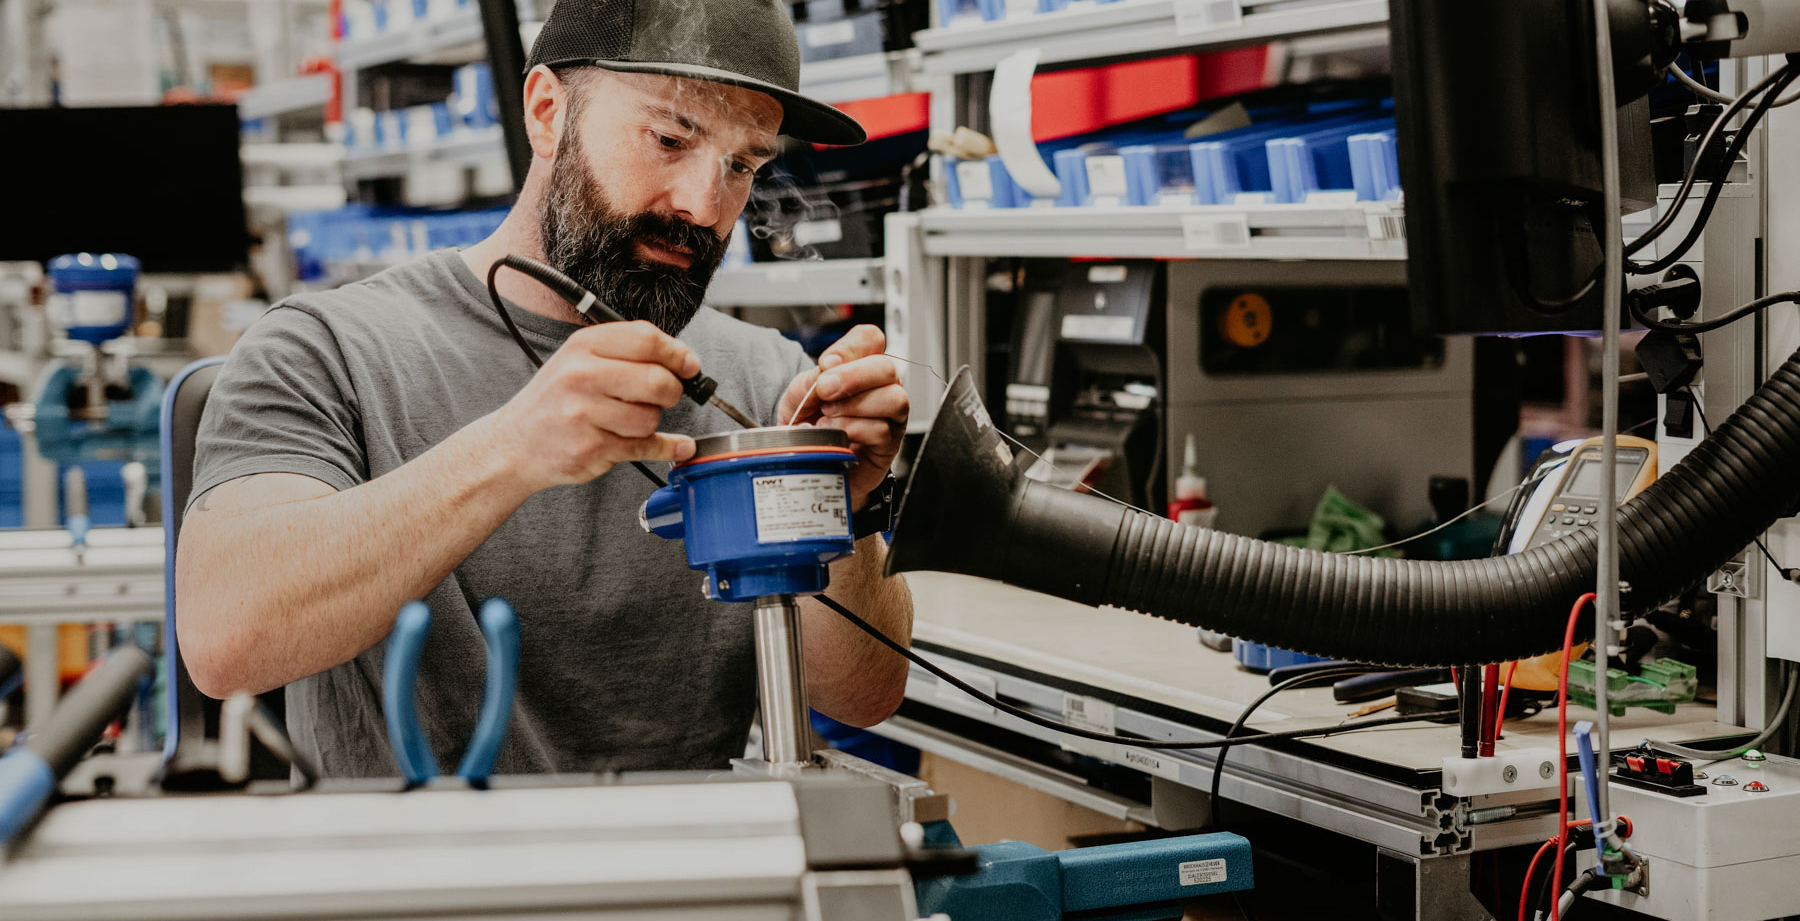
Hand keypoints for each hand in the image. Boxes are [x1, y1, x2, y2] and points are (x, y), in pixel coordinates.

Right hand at [480, 321, 698, 490]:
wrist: (514, 444)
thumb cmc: (555, 400)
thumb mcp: (579, 359)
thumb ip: (626, 352)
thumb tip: (684, 360)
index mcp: (583, 346)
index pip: (647, 339)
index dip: (677, 353)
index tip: (689, 365)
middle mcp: (582, 375)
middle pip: (657, 380)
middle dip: (672, 391)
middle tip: (664, 396)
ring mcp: (585, 414)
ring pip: (652, 417)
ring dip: (651, 422)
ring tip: (629, 420)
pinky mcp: (592, 448)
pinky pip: (646, 446)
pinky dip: (667, 447)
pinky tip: (675, 445)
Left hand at [777, 325, 907, 509]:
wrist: (812, 464)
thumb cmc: (811, 428)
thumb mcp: (798, 400)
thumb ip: (807, 382)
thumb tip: (823, 373)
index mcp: (860, 367)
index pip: (869, 339)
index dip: (849, 348)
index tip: (826, 364)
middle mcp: (882, 387)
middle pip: (886, 366)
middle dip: (852, 377)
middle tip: (825, 391)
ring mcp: (890, 415)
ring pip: (893, 398)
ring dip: (855, 406)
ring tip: (829, 417)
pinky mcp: (890, 443)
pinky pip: (883, 430)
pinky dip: (854, 430)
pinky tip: (837, 435)